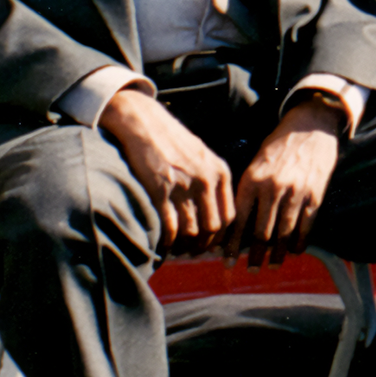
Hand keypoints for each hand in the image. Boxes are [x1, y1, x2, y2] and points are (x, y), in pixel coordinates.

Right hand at [99, 89, 234, 253]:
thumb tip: (214, 215)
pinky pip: (170, 227)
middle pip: (212, 227)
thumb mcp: (204, 157)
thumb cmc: (174, 142)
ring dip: (185, 246)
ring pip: (192, 231)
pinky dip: (168, 242)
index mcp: (220, 172)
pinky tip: (164, 245)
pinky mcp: (160, 190)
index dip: (220, 235)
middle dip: (204, 245)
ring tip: (178, 250)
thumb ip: (212, 181)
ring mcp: (183, 186)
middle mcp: (205, 180)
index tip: (211, 244)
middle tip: (193, 252)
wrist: (146, 124)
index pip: (229, 215)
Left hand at [229, 99, 344, 264]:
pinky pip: (306, 225)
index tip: (227, 262)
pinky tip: (294, 251)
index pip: (238, 221)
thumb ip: (247, 192)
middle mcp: (272, 188)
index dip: (232, 245)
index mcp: (252, 180)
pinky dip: (300, 241)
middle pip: (261, 232)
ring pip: (283, 232)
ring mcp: (295, 192)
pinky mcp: (315, 193)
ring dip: (277, 254)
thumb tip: (235, 225)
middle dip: (255, 255)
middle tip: (251, 270)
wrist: (311, 125)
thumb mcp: (256, 163)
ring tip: (272, 266)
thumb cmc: (278, 146)